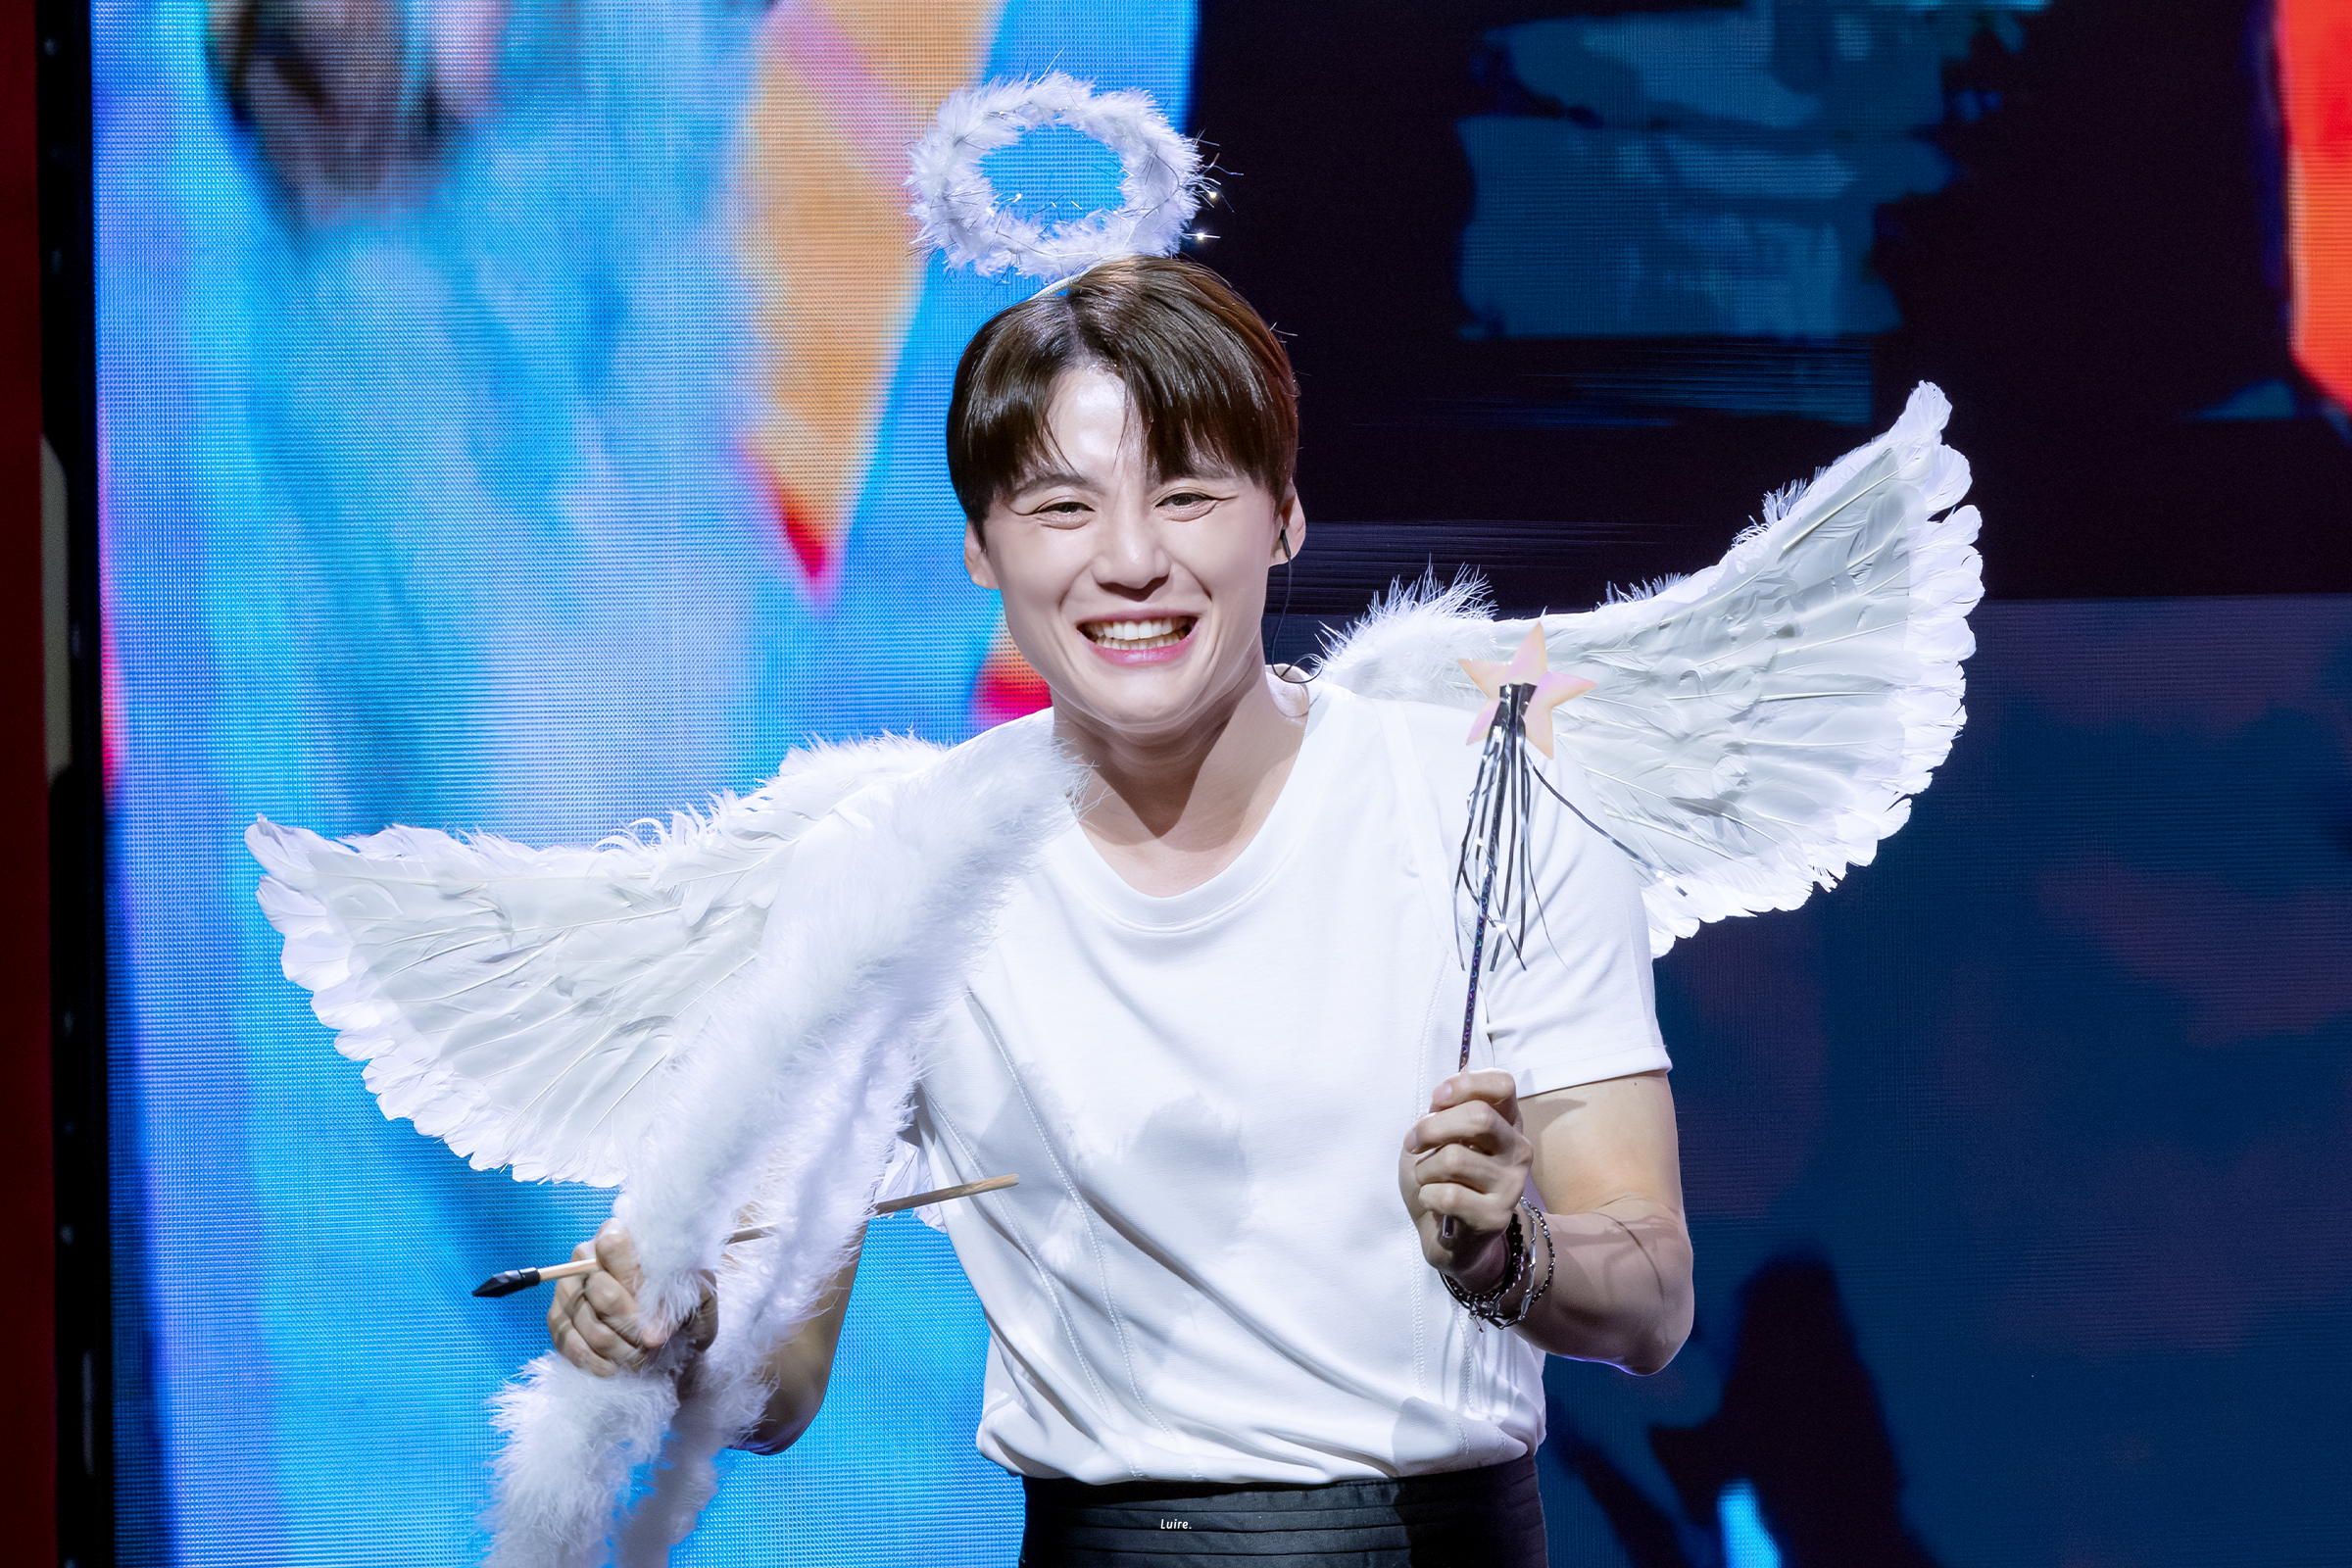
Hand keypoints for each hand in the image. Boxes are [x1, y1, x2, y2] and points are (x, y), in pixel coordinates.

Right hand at [546, 1219, 716, 1377]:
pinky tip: (615, 1367)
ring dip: (616, 1347)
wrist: (670, 1329)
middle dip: (629, 1323)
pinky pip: (568, 1343)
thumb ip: (679, 1303)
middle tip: (650, 1341)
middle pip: (600, 1290)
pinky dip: (594, 1361)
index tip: (652, 1307)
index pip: (613, 1246)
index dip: (632, 1279)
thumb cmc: (682, 1301)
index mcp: (619, 1234)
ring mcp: (568, 1287)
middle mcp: (586, 1256)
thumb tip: (652, 1333)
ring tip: (640, 1357)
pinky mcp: (558, 1318)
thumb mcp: (697, 1294)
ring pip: (586, 1322)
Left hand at [1398, 1070, 1532, 1291]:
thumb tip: (1443, 1093)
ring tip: (1427, 1179)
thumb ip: (1445, 1112)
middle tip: (1413, 1143)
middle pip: (1478, 1117)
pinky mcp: (1495, 1217)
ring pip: (1454, 1158)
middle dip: (1431, 1127)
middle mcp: (1518, 1150)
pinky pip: (1446, 1195)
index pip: (1503, 1084)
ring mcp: (1511, 1185)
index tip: (1436, 1099)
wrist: (1451, 1239)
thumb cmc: (1443, 1179)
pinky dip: (1426, 1196)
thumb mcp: (1440, 1138)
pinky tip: (1434, 1202)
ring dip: (1424, 1169)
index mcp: (1507, 1123)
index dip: (1465, 1084)